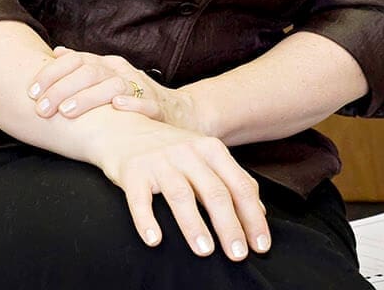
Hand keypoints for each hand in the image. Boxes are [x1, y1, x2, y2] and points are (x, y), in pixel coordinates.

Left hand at [29, 47, 194, 129]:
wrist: (177, 111)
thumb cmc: (132, 96)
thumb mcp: (106, 77)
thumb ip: (83, 66)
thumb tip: (56, 53)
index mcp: (106, 64)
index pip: (75, 61)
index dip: (51, 74)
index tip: (31, 91)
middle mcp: (121, 71)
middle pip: (89, 73)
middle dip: (62, 90)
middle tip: (42, 108)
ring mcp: (140, 87)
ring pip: (113, 86)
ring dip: (88, 98)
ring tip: (66, 111)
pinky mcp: (158, 106)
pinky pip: (146, 103)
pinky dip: (131, 104)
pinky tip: (116, 108)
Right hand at [93, 117, 269, 257]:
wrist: (121, 128)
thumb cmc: (169, 149)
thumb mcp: (205, 156)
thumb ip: (232, 180)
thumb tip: (261, 214)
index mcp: (210, 149)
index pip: (239, 186)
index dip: (253, 218)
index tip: (260, 246)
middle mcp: (186, 151)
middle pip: (214, 191)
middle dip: (229, 226)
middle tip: (238, 255)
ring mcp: (158, 160)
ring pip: (181, 195)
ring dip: (194, 225)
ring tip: (205, 251)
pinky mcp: (132, 171)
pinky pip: (140, 199)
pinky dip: (146, 220)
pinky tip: (154, 240)